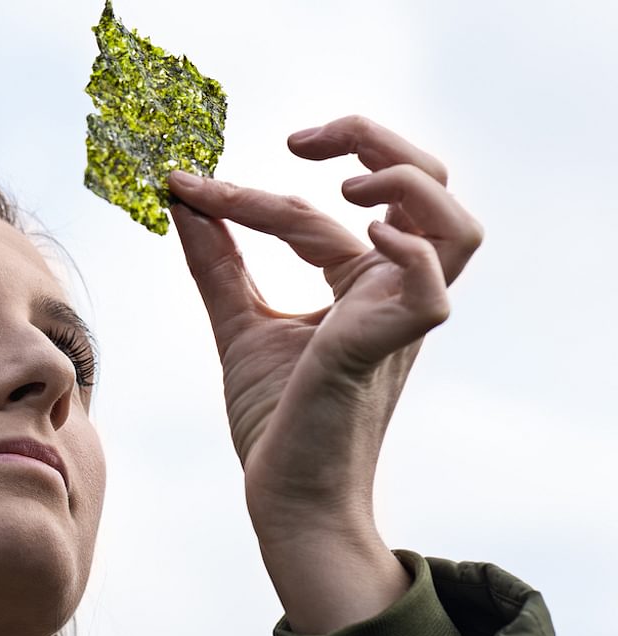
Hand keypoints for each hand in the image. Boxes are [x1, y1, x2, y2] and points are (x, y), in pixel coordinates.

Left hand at [167, 116, 482, 630]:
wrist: (281, 495)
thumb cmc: (276, 419)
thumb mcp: (237, 323)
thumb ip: (216, 261)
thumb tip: (182, 197)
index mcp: (360, 286)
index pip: (315, 215)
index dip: (246, 195)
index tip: (183, 183)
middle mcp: (390, 294)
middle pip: (425, 186)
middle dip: (371, 140)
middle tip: (299, 140)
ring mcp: (397, 321)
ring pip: (452, 225)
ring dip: (404, 183)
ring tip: (342, 186)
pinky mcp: (385, 351)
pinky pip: (429, 290)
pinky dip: (408, 250)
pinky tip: (362, 231)